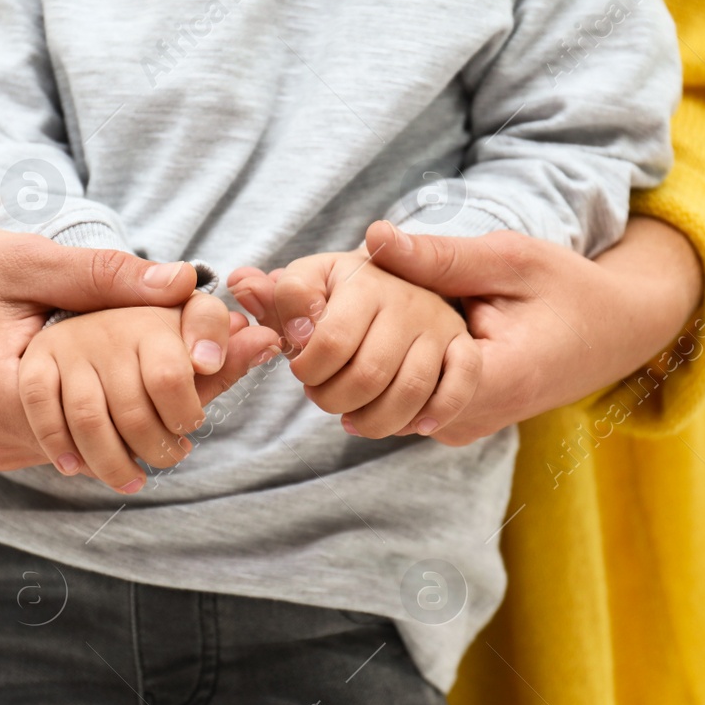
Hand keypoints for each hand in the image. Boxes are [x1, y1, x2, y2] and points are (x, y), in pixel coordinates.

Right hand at [0, 165, 275, 471]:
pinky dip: (109, 410)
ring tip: (206, 368)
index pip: (107, 410)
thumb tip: (185, 281)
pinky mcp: (3, 441)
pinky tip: (149, 379)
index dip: (173, 386)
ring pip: (95, 442)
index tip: (229, 359)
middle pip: (110, 435)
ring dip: (143, 409)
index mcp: (0, 392)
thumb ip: (102, 274)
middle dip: (171, 401)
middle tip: (238, 359)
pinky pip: (72, 437)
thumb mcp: (25, 258)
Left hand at [228, 249, 480, 438]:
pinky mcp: (461, 347)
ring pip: (410, 390)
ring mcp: (439, 327)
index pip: (330, 342)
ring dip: (375, 419)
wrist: (401, 278)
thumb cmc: (343, 290)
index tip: (301, 368)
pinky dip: (436, 412)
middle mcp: (407, 302)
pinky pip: (460, 386)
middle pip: (368, 375)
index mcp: (363, 282)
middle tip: (322, 397)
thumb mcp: (309, 281)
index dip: (308, 369)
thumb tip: (242, 283)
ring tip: (353, 418)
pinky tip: (412, 426)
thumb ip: (277, 293)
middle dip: (334, 399)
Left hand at [354, 218, 702, 444]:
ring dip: (375, 362)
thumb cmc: (568, 290)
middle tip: (352, 303)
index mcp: (497, 379)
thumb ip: (442, 257)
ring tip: (376, 314)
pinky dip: (394, 370)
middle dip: (364, 348)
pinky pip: (406, 404)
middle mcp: (476, 417)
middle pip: (387, 395)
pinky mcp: (458, 424)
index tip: (356, 299)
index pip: (401, 377)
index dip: (368, 337)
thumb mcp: (511, 259)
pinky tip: (398, 334)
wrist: (614, 334)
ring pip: (390, 404)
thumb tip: (373, 237)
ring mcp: (465, 427)